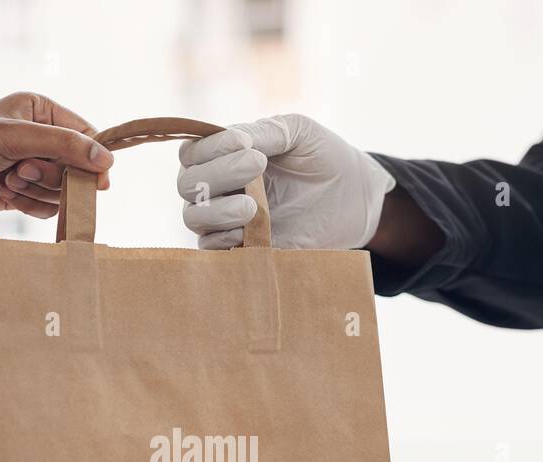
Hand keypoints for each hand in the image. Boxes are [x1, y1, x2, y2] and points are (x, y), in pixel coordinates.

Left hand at [0, 91, 113, 221]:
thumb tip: (107, 162)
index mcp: (39, 110)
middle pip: (75, 167)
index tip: (98, 181)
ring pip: (60, 191)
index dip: (91, 158)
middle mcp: (37, 136)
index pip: (85, 134)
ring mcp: (28, 166)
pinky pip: (45, 207)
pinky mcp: (19, 193)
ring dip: (35, 190)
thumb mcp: (16, 138)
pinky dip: (27, 205)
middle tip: (21, 170)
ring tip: (6, 180)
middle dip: (50, 175)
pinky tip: (1, 194)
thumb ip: (64, 147)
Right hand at [177, 114, 395, 249]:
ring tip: (251, 206)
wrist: (356, 199)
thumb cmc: (325, 158)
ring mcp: (227, 219)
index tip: (246, 144)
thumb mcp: (299, 132)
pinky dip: (221, 239)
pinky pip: (210, 249)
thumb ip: (265, 131)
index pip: (192, 153)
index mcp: (225, 155)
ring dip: (216, 210)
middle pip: (186, 185)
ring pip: (193, 217)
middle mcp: (218, 187)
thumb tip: (233, 139)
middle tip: (256, 166)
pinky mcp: (242, 248)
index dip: (210, 148)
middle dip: (216, 175)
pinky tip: (247, 230)